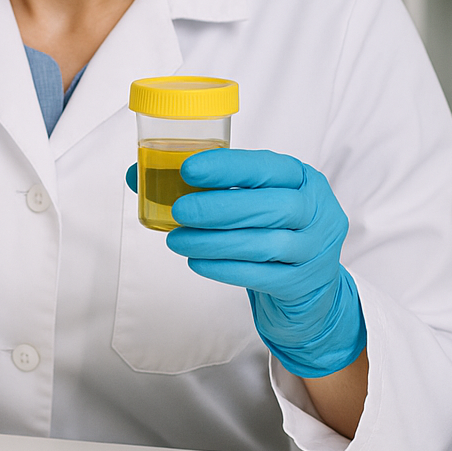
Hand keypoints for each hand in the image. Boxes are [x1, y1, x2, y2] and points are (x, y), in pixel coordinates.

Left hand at [127, 149, 365, 377]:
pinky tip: (197, 261)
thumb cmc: (268, 225)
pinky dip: (224, 268)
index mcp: (301, 177)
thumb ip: (200, 184)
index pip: (267, 166)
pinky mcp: (303, 283)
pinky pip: (261, 275)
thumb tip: (135, 175)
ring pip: (264, 244)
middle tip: (178, 211)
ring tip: (177, 241)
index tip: (188, 170)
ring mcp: (315, 250)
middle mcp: (316, 210)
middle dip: (218, 208)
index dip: (228, 167)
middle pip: (271, 207)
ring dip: (214, 242)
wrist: (309, 282)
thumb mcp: (247, 196)